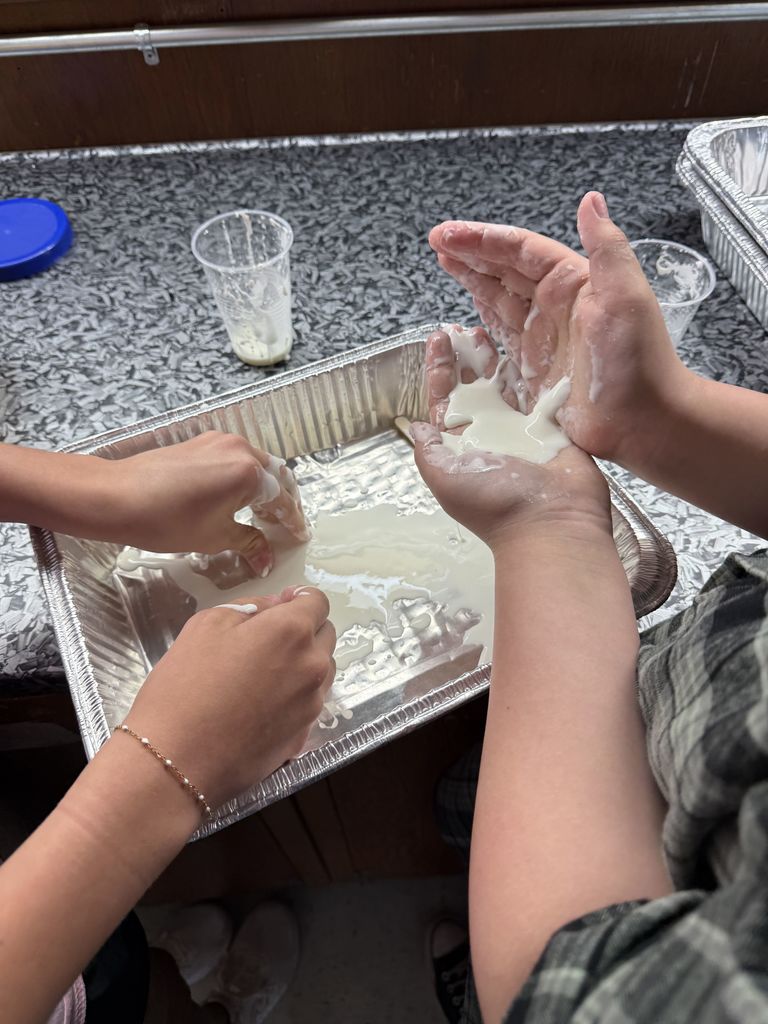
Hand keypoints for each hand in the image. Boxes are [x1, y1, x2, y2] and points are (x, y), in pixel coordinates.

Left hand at [99, 432, 307, 574]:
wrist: (117, 497)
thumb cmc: (165, 520)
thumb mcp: (215, 537)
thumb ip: (249, 543)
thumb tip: (266, 557)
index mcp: (249, 473)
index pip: (282, 499)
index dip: (292, 521)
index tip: (297, 536)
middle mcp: (240, 449)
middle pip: (275, 475)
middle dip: (284, 499)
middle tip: (286, 523)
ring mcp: (219, 441)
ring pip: (256, 463)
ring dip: (265, 486)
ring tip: (262, 513)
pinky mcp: (200, 442)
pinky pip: (235, 457)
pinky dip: (245, 476)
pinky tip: (237, 496)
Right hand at [123, 587, 334, 807]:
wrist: (176, 761)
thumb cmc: (184, 685)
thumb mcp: (206, 625)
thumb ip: (249, 607)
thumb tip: (275, 607)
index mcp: (291, 631)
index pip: (317, 602)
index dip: (299, 598)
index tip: (280, 605)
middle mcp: (312, 666)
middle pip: (325, 636)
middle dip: (303, 630)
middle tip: (266, 641)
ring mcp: (312, 705)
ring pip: (321, 672)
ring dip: (303, 664)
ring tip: (264, 675)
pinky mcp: (303, 737)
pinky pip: (308, 705)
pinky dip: (294, 698)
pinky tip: (261, 707)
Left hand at [413, 328, 610, 552]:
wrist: (551, 522)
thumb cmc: (493, 503)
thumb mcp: (444, 478)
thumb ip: (428, 450)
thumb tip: (415, 426)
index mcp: (459, 447)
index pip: (444, 401)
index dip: (439, 370)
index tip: (438, 339)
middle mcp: (487, 436)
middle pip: (473, 388)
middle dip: (465, 358)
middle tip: (462, 328)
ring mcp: (520, 431)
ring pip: (504, 386)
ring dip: (494, 359)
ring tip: (486, 331)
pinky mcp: (551, 428)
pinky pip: (539, 393)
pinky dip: (530, 371)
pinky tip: (523, 347)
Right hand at [428, 192, 694, 470]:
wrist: (644, 421)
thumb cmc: (638, 361)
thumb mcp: (625, 296)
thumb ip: (606, 247)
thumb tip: (591, 199)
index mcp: (572, 282)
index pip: (519, 250)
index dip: (482, 240)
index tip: (447, 235)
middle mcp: (555, 305)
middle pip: (504, 270)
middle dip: (470, 254)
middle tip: (436, 242)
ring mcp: (542, 338)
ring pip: (498, 299)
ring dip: (471, 279)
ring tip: (443, 263)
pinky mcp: (534, 369)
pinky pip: (501, 338)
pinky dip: (481, 321)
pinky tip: (465, 311)